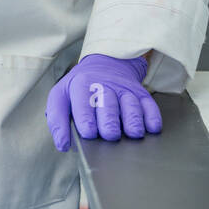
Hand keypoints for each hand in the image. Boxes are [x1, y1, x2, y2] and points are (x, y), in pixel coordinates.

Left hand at [46, 53, 161, 147]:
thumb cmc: (80, 88)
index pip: (84, 105)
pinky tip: (150, 128)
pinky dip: (152, 118)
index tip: (90, 134)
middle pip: (109, 106)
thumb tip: (63, 145)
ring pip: (131, 105)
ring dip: (133, 121)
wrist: (106, 64)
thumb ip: (57, 120)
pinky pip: (150, 105)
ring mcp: (124, 90)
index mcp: (81, 86)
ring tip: (132, 134)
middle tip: (110, 135)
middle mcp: (104, 86)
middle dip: (110, 124)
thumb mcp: (61, 96)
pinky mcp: (141, 94)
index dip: (87, 122)